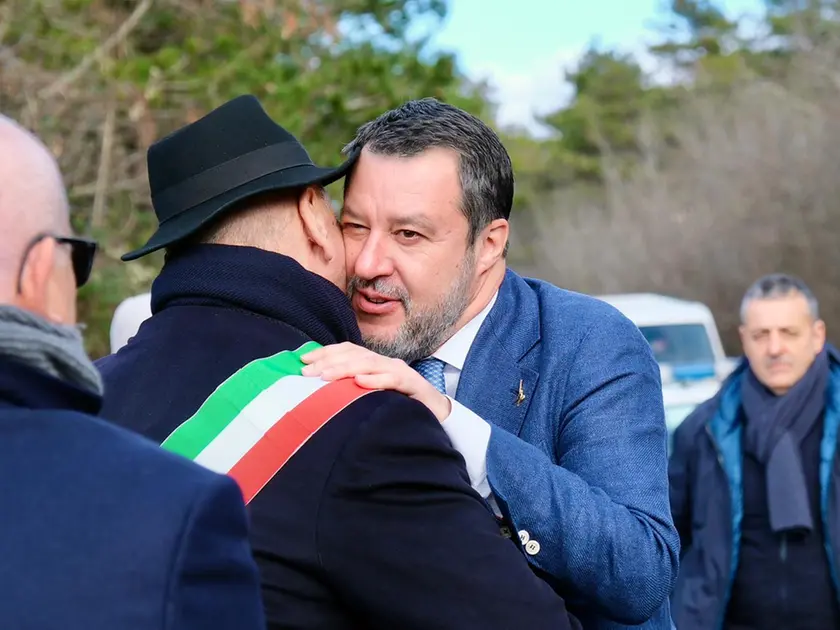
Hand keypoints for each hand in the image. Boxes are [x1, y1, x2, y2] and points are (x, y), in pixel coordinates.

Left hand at [300, 342, 451, 421]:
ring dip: (346, 368)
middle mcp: (385, 362)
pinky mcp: (413, 384)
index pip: (347, 351)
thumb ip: (351, 389)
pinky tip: (360, 382)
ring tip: (325, 376)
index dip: (325, 353)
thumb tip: (318, 389)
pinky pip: (393, 379)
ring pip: (370, 364)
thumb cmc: (399, 405)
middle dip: (328, 362)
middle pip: (354, 355)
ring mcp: (399, 371)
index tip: (302, 361)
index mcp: (374, 363)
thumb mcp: (371, 395)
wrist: (436, 413)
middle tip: (306, 372)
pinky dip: (376, 379)